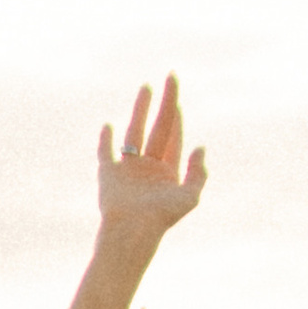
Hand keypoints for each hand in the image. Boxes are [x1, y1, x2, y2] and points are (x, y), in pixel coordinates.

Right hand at [95, 79, 207, 249]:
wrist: (131, 231)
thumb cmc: (162, 217)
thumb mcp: (190, 197)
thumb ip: (198, 173)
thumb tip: (201, 147)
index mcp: (167, 172)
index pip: (174, 137)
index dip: (177, 116)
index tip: (178, 97)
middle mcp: (148, 167)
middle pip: (159, 127)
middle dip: (166, 103)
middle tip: (171, 77)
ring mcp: (128, 169)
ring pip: (135, 131)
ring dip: (141, 109)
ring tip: (146, 87)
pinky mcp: (108, 174)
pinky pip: (106, 152)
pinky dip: (106, 139)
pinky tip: (108, 125)